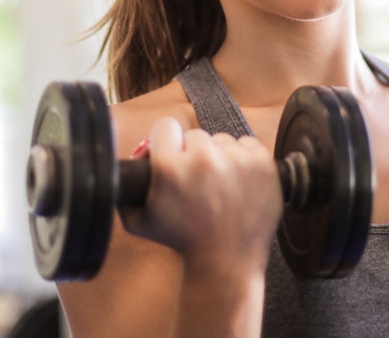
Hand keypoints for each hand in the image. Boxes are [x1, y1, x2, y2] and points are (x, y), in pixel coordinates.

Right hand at [119, 118, 283, 273]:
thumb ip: (126, 188)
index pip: (165, 126)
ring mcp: (237, 160)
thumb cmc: (182, 241)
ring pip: (223, 141)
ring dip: (220, 158)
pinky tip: (238, 183)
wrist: (225, 261)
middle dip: (193, 154)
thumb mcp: (139, 220)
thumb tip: (133, 158)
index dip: (167, 142)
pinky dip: (244, 159)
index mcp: (170, 167)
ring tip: (219, 188)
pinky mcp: (262, 164)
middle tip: (197, 181)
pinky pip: (248, 144)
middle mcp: (204, 159)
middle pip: (195, 136)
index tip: (172, 155)